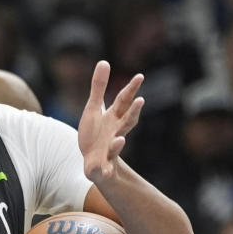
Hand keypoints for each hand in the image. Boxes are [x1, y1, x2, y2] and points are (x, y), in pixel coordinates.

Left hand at [76, 63, 144, 187]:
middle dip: (133, 112)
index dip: (132, 89)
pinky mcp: (102, 164)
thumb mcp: (93, 108)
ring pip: (117, 146)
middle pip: (126, 122)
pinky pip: (105, 168)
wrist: (92, 160)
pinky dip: (105, 170)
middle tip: (140, 101)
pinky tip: (105, 172)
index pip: (124, 101)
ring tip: (120, 139)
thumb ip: (98, 87)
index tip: (140, 76)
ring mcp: (110, 149)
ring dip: (118, 144)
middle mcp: (115, 132)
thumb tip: (104, 61)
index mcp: (114, 117)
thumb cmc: (94, 133)